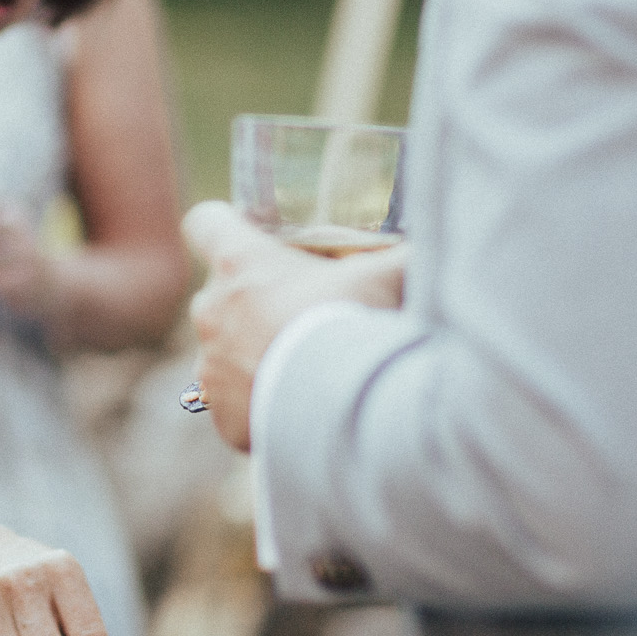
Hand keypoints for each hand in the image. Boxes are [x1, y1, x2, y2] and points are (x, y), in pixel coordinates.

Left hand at [183, 202, 406, 452]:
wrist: (343, 408)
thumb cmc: (356, 324)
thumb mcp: (387, 275)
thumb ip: (399, 255)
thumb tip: (431, 245)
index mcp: (240, 263)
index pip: (205, 222)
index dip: (224, 225)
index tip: (247, 234)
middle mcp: (213, 310)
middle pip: (221, 291)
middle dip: (254, 299)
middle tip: (301, 311)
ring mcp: (211, 365)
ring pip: (226, 349)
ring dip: (255, 353)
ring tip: (306, 366)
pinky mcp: (222, 413)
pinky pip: (236, 402)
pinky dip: (262, 402)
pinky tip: (300, 405)